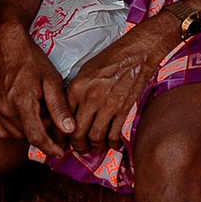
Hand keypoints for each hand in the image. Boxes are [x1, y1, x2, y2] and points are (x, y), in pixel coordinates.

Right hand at [0, 21, 74, 157]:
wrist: (5, 44)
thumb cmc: (31, 59)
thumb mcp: (51, 80)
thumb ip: (59, 107)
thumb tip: (69, 130)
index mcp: (21, 104)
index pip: (37, 137)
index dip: (50, 148)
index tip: (60, 153)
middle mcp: (3, 110)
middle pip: (27, 136)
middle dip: (44, 133)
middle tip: (54, 118)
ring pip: (15, 134)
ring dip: (30, 129)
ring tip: (40, 110)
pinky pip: (3, 129)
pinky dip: (16, 127)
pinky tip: (25, 113)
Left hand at [64, 15, 182, 152]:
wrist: (136, 52)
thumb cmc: (111, 59)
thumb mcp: (85, 72)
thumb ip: (76, 92)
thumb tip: (72, 112)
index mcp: (76, 88)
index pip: (63, 119)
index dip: (64, 135)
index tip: (67, 140)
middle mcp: (89, 98)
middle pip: (77, 133)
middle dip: (79, 146)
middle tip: (83, 149)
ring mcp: (107, 104)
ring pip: (96, 136)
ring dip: (97, 146)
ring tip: (98, 147)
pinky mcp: (123, 108)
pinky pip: (114, 133)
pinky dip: (113, 142)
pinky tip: (114, 142)